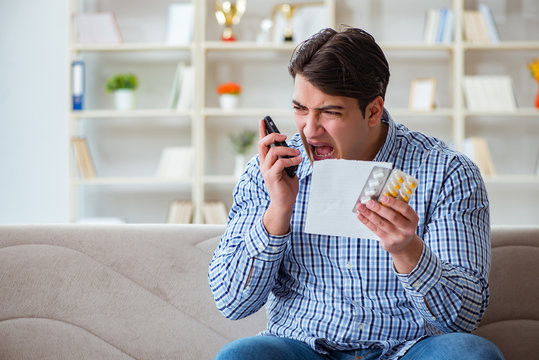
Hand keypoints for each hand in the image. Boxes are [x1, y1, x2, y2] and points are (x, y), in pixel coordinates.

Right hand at [258, 119, 301, 234]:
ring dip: (287, 150)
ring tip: (297, 153)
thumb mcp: (288, 170)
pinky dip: (291, 160)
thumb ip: (287, 159)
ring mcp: (266, 171)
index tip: (264, 120)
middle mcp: (264, 165)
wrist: (285, 204)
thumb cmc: (286, 187)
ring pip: (273, 152)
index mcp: (266, 162)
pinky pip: (280, 163)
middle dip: (273, 136)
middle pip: (263, 144)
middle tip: (285, 136)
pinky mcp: (272, 177)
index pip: (262, 143)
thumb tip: (293, 150)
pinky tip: (298, 161)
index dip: (262, 131)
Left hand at [356, 196, 422, 273]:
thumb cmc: (401, 226)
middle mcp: (407, 229)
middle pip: (392, 217)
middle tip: (369, 202)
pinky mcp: (388, 241)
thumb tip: (379, 197)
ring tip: (361, 207)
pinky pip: (375, 229)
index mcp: (413, 219)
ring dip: (369, 214)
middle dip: (379, 208)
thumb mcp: (405, 217)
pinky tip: (360, 215)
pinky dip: (366, 221)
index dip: (394, 203)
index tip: (383, 197)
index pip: (405, 209)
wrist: (403, 245)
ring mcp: (398, 236)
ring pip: (381, 223)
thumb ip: (396, 208)